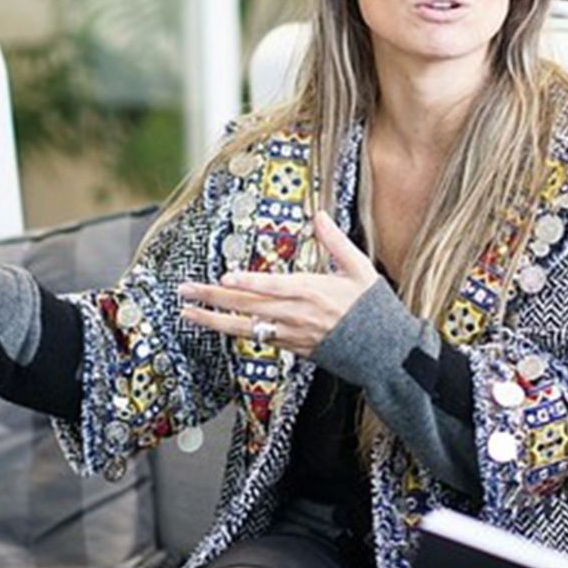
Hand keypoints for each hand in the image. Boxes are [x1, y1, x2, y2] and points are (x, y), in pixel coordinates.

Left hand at [178, 211, 377, 353]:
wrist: (382, 352)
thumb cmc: (372, 308)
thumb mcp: (359, 268)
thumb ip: (336, 242)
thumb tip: (320, 215)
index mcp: (312, 291)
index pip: (273, 286)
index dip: (248, 282)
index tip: (225, 277)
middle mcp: (296, 314)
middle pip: (247, 305)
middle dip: (213, 298)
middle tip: (185, 290)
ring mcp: (291, 333)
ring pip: (245, 326)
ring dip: (214, 320)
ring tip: (188, 312)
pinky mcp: (291, 347)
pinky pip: (257, 338)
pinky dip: (234, 332)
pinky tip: (216, 326)